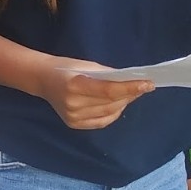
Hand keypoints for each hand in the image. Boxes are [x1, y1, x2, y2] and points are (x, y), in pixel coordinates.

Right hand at [36, 60, 152, 129]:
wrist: (42, 79)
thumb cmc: (66, 67)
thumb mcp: (86, 65)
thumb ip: (107, 75)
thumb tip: (131, 81)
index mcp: (75, 85)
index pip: (109, 90)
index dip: (131, 88)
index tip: (149, 84)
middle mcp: (73, 104)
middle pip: (111, 103)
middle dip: (130, 95)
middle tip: (143, 86)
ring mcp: (73, 117)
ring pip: (109, 113)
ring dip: (124, 103)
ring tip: (132, 94)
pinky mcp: (74, 124)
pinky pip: (102, 121)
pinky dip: (114, 113)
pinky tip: (119, 104)